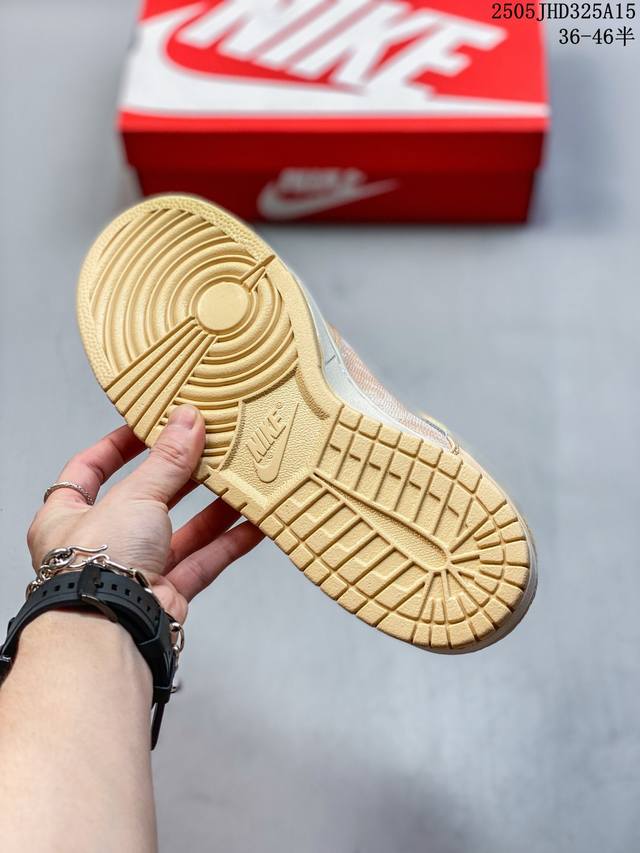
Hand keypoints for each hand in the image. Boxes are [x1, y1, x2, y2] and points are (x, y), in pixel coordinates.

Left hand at [27, 405, 263, 622]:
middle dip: (180, 475)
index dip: (118, 446)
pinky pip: (202, 562)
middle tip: (208, 449)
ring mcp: (134, 571)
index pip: (89, 470)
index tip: (150, 427)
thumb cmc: (97, 562)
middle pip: (145, 499)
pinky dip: (228, 543)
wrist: (111, 627)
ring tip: (240, 479)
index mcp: (68, 516)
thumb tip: (188, 421)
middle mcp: (100, 544)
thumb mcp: (135, 495)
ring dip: (212, 507)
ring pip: (180, 532)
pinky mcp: (165, 595)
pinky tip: (253, 523)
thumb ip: (167, 460)